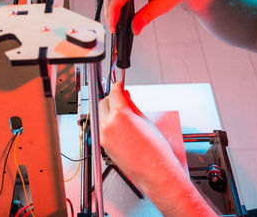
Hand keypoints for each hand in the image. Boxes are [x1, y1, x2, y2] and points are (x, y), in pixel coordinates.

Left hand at [99, 83, 216, 215]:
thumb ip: (131, 105)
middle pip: (103, 103)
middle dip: (111, 98)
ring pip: (100, 115)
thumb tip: (125, 96)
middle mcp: (108, 125)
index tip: (119, 85)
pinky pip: (102, 128)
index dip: (117, 86)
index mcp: (120, 115)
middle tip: (121, 98)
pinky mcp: (104, 145)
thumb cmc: (155, 149)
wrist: (155, 170)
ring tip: (122, 113)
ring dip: (108, 111)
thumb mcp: (145, 120)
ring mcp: (104, 136)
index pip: (114, 93)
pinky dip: (108, 123)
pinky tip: (121, 126)